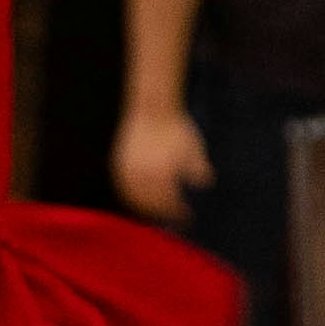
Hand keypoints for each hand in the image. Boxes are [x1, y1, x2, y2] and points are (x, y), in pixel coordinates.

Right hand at [113, 97, 211, 221]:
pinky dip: (132, 198)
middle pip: (152, 204)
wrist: (153, 107)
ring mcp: (127, 171)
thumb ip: (200, 169)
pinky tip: (141, 200)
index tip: (188, 217)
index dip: (179, 212)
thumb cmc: (176, 127)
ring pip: (135, 199)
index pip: (170, 203)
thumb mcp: (194, 149)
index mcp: (161, 173)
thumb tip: (205, 185)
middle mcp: (142, 175)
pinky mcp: (118, 165)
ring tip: (158, 212)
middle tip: (174, 218)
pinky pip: (124, 189)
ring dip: (147, 208)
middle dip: (164, 213)